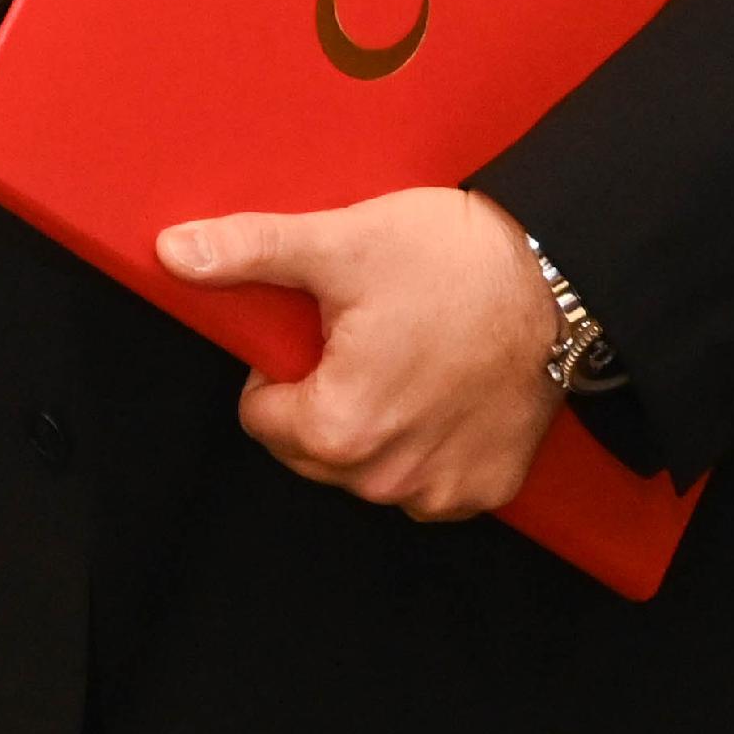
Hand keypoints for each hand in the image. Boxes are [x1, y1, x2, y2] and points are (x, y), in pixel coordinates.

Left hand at [154, 186, 563, 520]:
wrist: (560, 277)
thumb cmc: (454, 262)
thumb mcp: (338, 243)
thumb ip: (248, 251)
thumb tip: (173, 251)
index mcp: (339, 428)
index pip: (260, 418)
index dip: (277, 369)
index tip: (316, 331)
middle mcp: (388, 478)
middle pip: (310, 450)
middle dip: (320, 400)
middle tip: (359, 338)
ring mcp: (442, 490)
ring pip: (366, 470)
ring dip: (372, 426)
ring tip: (404, 358)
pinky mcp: (488, 488)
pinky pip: (428, 482)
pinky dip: (426, 444)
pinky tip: (442, 391)